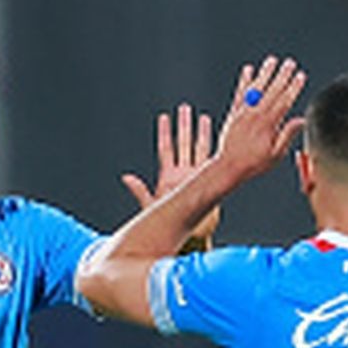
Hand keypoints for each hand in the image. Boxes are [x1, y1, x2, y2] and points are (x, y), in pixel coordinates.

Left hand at [123, 102, 218, 246]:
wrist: (191, 238)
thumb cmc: (171, 226)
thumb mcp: (152, 207)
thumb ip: (140, 191)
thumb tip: (126, 177)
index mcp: (168, 177)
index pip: (166, 150)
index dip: (164, 133)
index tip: (164, 117)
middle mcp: (183, 174)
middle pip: (183, 144)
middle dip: (184, 126)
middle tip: (185, 108)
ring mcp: (196, 177)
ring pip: (198, 149)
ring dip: (200, 133)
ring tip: (201, 116)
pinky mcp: (208, 183)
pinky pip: (212, 162)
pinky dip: (216, 150)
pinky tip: (221, 137)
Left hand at [212, 55, 306, 179]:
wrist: (228, 167)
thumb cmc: (253, 164)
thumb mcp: (275, 155)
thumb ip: (287, 135)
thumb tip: (301, 120)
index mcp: (268, 125)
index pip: (284, 101)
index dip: (293, 87)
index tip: (300, 75)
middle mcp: (256, 116)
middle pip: (272, 92)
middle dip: (282, 76)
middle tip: (290, 63)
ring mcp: (243, 113)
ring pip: (256, 89)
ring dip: (265, 74)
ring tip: (272, 60)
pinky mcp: (234, 113)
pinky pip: (239, 94)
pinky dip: (244, 81)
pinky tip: (249, 70)